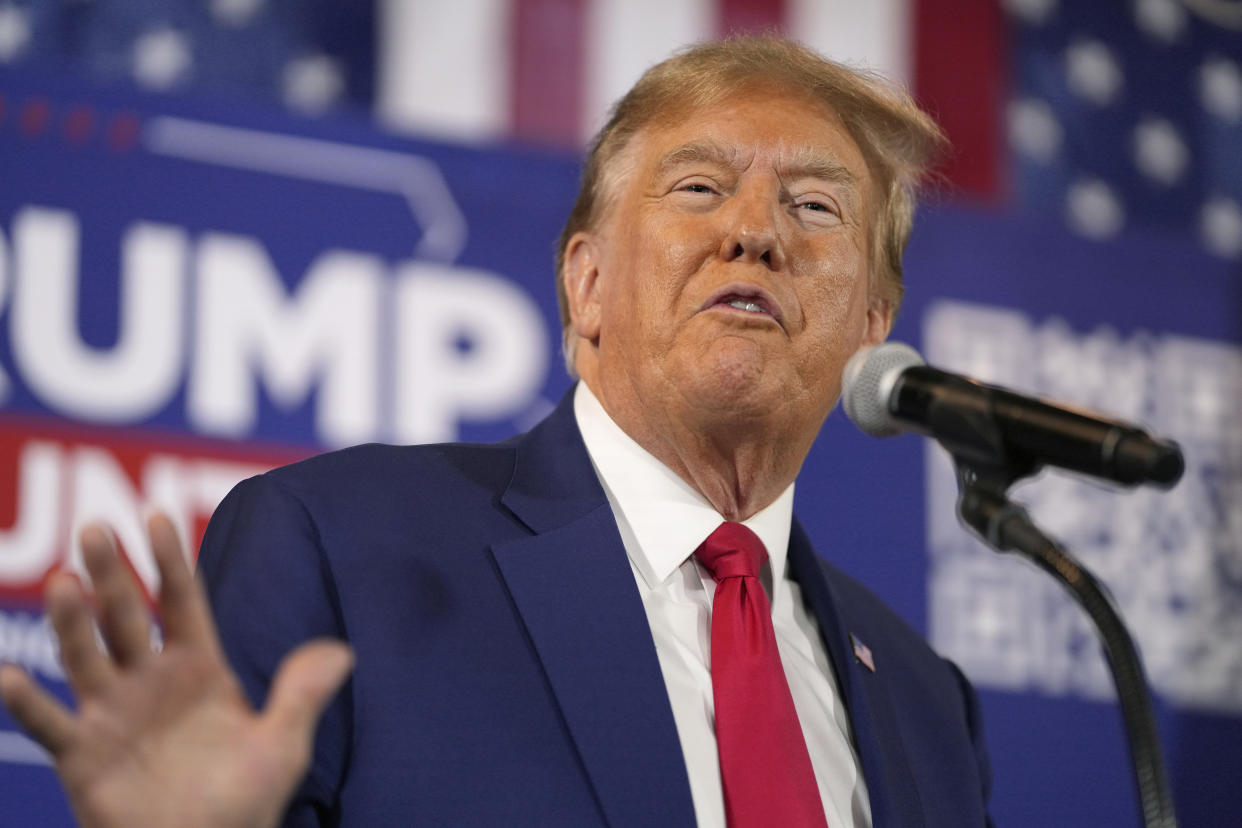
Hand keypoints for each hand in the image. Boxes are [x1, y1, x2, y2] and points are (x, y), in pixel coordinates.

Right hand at [0, 514, 352, 827]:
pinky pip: (52, 725)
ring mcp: (113, 715)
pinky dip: (28, 703)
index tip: (156, 516)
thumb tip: (342, 650)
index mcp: (198, 668)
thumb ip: (302, 695)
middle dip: (113, 574)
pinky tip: (9, 677)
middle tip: (96, 528)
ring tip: (63, 584)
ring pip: (87, 657)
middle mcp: (150, 682)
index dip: (169, 560)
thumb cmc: (245, 804)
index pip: (181, 601)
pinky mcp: (83, 757)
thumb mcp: (282, 746)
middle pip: (128, 617)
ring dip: (73, 622)